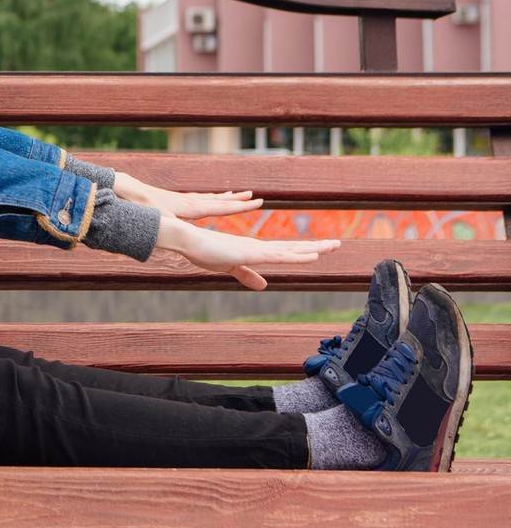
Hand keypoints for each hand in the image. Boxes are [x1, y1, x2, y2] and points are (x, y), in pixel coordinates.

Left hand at [114, 172, 262, 219]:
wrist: (130, 190)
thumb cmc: (142, 206)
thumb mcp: (157, 219)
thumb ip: (170, 225)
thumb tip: (176, 230)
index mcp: (190, 207)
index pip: (220, 206)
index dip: (238, 206)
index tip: (256, 201)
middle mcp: (190, 201)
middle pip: (219, 201)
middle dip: (237, 201)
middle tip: (255, 197)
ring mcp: (184, 200)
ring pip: (210, 198)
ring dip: (225, 198)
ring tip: (239, 195)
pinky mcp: (177, 201)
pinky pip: (199, 199)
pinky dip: (210, 199)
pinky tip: (213, 199)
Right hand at [156, 216, 340, 290]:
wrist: (189, 241)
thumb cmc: (205, 251)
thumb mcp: (230, 268)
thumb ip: (247, 276)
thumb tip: (264, 286)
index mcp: (255, 250)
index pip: (285, 250)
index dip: (303, 249)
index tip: (322, 248)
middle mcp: (260, 247)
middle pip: (293, 247)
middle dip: (316, 246)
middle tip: (337, 244)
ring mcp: (256, 249)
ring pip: (290, 250)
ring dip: (312, 248)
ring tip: (332, 246)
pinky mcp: (250, 253)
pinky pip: (278, 256)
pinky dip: (296, 256)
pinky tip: (311, 256)